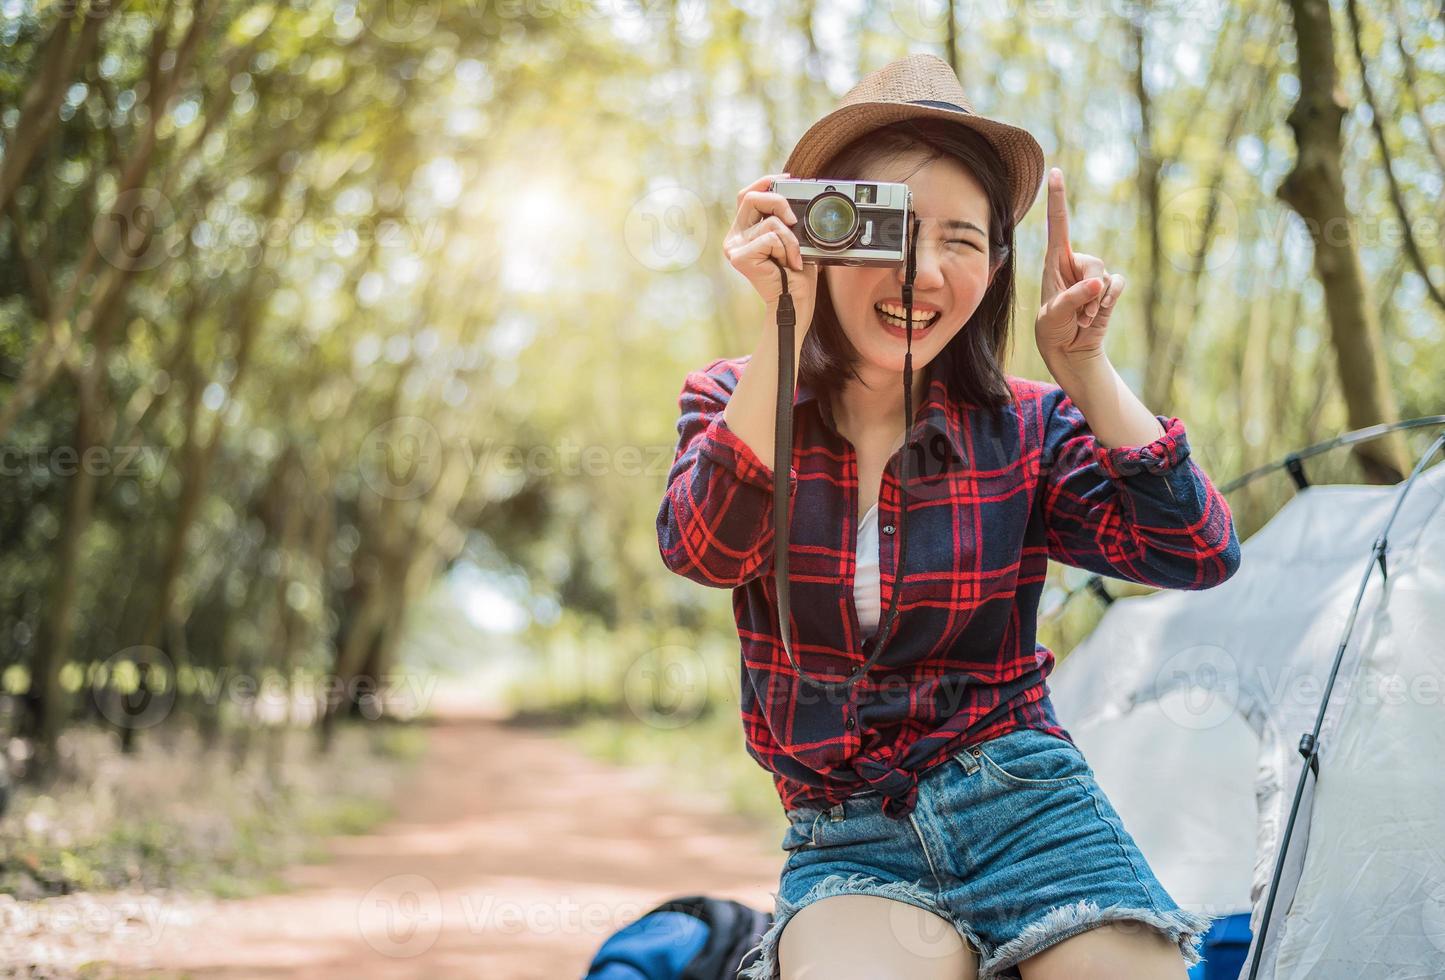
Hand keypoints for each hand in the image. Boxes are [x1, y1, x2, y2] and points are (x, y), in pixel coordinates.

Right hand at [724, 172, 819, 331]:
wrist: (795, 303)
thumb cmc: (796, 274)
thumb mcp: (793, 238)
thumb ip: (786, 219)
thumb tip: (794, 195)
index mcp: (744, 231)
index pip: (747, 195)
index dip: (765, 182)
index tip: (788, 179)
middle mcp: (734, 238)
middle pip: (750, 197)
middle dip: (779, 202)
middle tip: (794, 220)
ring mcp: (734, 247)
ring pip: (770, 221)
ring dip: (791, 238)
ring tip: (793, 258)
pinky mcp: (740, 257)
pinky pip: (771, 237)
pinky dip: (787, 248)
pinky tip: (788, 264)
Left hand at [1035, 167, 1124, 370]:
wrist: (1069, 349)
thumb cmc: (1052, 328)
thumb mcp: (1054, 315)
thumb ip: (1073, 298)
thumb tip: (1098, 283)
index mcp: (1053, 262)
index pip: (1058, 224)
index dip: (1058, 198)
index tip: (1055, 171)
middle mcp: (1074, 264)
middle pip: (1093, 262)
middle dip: (1089, 288)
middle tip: (1079, 311)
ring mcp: (1093, 275)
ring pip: (1105, 275)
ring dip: (1097, 300)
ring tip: (1083, 317)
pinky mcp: (1108, 288)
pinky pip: (1118, 284)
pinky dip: (1111, 299)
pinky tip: (1099, 313)